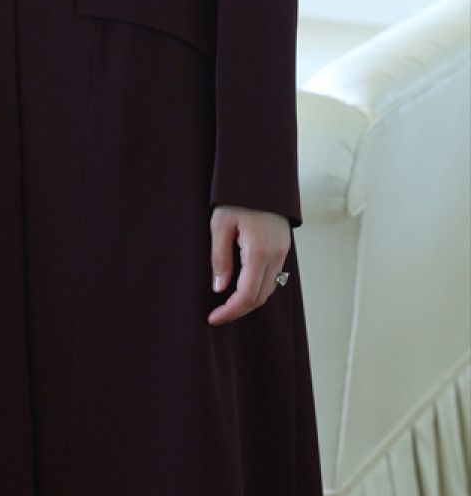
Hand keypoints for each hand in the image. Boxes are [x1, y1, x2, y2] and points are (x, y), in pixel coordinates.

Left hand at [207, 205, 289, 326]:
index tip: (213, 318)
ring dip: (249, 301)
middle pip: (260, 298)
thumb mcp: (220, 225)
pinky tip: (242, 286)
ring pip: (269, 289)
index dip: (230, 311)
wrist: (261, 176)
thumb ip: (220, 258)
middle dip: (239, 310)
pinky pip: (273, 277)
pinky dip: (258, 288)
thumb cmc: (237, 197)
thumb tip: (219, 288)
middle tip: (218, 315)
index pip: (246, 295)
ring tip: (227, 304)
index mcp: (259, 253)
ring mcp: (283, 253)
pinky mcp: (283, 248)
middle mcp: (275, 257)